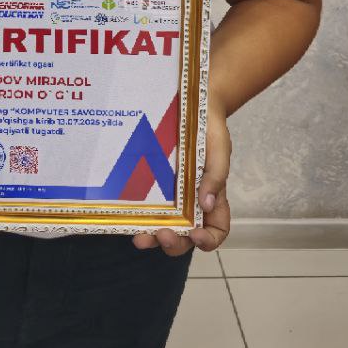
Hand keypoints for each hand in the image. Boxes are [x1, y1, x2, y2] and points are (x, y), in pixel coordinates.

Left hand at [132, 95, 231, 257]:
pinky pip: (146, 209)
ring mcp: (170, 197)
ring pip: (163, 228)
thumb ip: (215, 177)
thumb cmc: (210, 129)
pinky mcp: (151, 186)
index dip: (208, 240)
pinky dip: (138, 219)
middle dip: (174, 243)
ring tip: (140, 239)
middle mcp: (190, 203)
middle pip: (185, 237)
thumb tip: (206, 205)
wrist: (191, 104)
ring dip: (152, 238)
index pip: (216, 230)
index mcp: (213, 198)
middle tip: (163, 235)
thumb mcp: (219, 150)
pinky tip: (128, 221)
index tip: (195, 234)